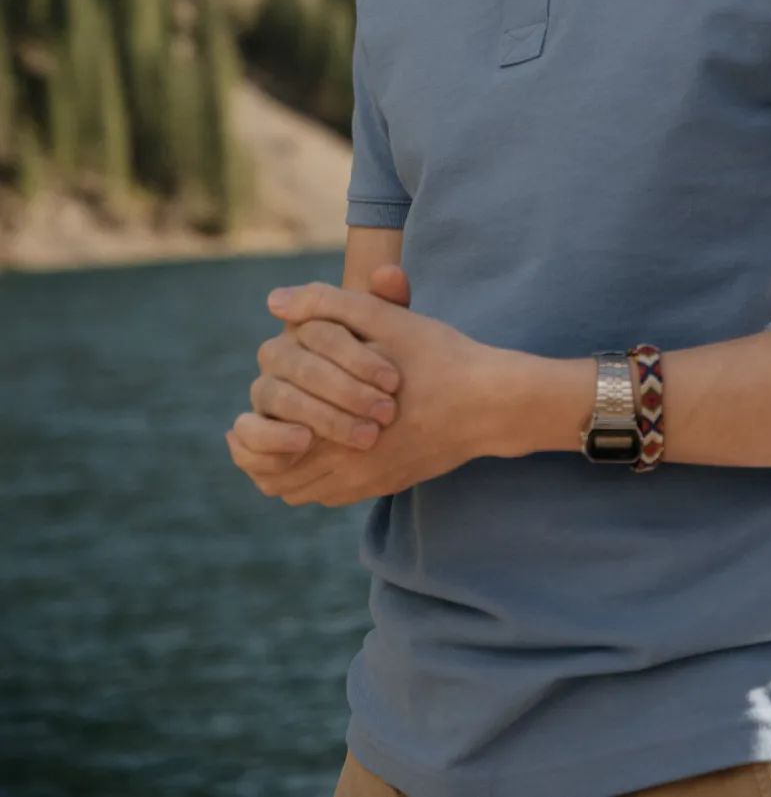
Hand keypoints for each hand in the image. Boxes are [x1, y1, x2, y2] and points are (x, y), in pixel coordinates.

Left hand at [226, 271, 510, 503]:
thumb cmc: (438, 356)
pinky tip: (322, 448)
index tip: (254, 408)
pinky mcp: (385, 485)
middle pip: (278, 476)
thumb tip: (274, 301)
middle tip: (261, 423)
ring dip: (287, 468)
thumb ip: (327, 305)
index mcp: (336, 424)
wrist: (490, 402)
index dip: (254, 430)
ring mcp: (367, 481)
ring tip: (287, 434)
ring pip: (302, 491)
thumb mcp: (384, 319)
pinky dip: (315, 479)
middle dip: (265, 450)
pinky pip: (330, 495)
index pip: (268, 443)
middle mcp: (347, 464)